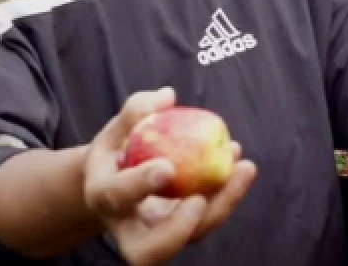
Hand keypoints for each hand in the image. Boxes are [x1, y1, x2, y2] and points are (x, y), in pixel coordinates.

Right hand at [83, 88, 257, 265]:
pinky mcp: (187, 228)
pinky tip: (241, 164)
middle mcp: (130, 227)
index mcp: (104, 197)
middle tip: (200, 199)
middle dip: (179, 229)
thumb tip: (167, 97)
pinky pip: (210, 219)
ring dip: (222, 205)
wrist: (123, 178)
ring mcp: (161, 234)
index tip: (168, 167)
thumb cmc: (121, 147)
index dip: (141, 185)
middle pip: (151, 251)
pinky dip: (229, 193)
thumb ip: (137, 109)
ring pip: (192, 237)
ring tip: (243, 168)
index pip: (117, 197)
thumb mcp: (120, 126)